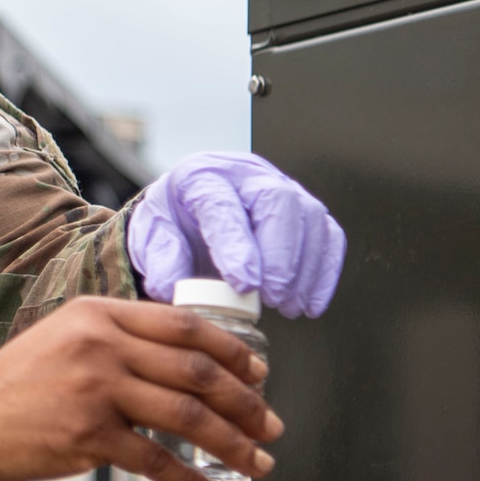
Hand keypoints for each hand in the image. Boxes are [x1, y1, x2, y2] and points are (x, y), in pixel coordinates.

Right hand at [0, 296, 281, 480]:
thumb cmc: (18, 385)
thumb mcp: (68, 339)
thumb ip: (120, 342)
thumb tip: (188, 367)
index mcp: (101, 313)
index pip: (185, 325)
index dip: (232, 351)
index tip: (260, 375)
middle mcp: (101, 343)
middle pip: (196, 370)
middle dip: (245, 403)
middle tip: (271, 427)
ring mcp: (95, 388)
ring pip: (186, 415)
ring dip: (232, 443)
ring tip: (257, 463)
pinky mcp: (87, 435)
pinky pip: (156, 460)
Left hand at [128, 152, 345, 317]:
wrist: (187, 214)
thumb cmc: (173, 224)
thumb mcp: (151, 238)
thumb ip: (160, 259)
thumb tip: (172, 287)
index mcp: (203, 177)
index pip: (223, 204)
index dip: (238, 246)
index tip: (244, 284)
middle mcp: (246, 174)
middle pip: (278, 201)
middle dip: (279, 255)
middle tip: (271, 297)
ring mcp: (281, 187)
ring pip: (309, 216)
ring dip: (304, 268)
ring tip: (288, 306)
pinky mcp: (304, 209)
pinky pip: (328, 233)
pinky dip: (324, 270)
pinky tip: (310, 301)